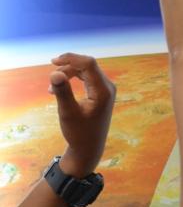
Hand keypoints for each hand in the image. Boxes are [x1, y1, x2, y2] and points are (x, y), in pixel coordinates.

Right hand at [49, 53, 114, 176]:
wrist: (89, 148)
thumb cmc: (78, 133)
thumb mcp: (67, 113)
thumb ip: (62, 92)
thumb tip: (54, 72)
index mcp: (103, 90)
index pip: (89, 64)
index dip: (71, 58)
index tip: (53, 61)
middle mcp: (108, 87)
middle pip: (87, 66)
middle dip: (67, 67)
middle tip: (50, 78)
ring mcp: (106, 90)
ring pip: (86, 71)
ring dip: (68, 74)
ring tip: (51, 90)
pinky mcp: (101, 93)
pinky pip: (87, 78)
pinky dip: (73, 79)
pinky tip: (58, 89)